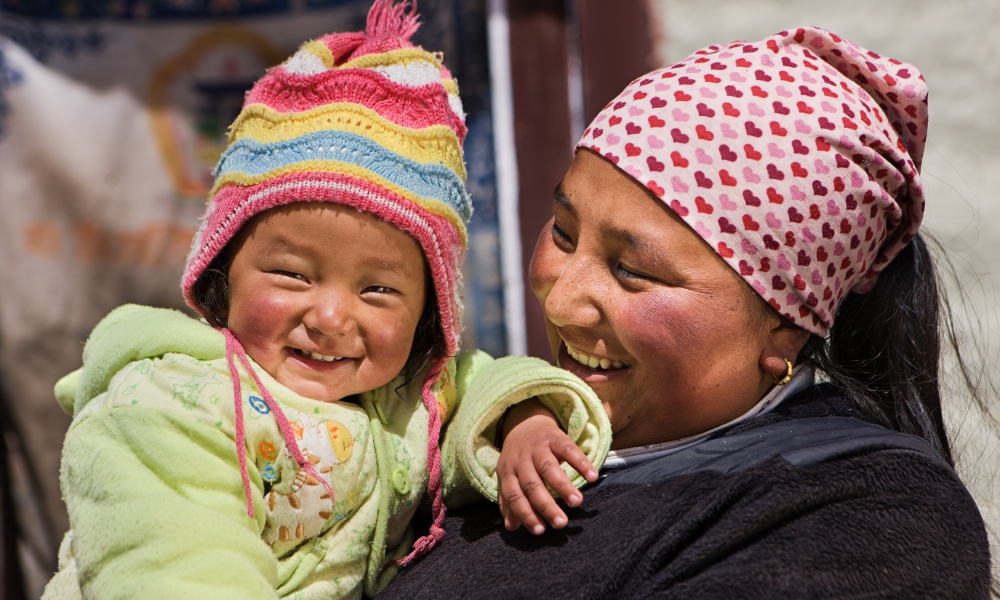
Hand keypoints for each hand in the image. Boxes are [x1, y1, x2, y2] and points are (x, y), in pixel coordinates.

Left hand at [496, 399, 598, 534]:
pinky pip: (569, 449)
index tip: (540, 531)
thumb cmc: (520, 460)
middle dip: (546, 505)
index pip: (514, 495)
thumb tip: (512, 527)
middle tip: (561, 523)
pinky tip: (592, 477)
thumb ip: (509, 502)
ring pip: (549, 468)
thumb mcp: (509, 477)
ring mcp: (538, 447)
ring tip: (577, 502)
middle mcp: (521, 460)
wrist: (526, 424)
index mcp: (508, 472)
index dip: (526, 513)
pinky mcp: (555, 437)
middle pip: (532, 485)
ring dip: (563, 486)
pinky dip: (581, 463)